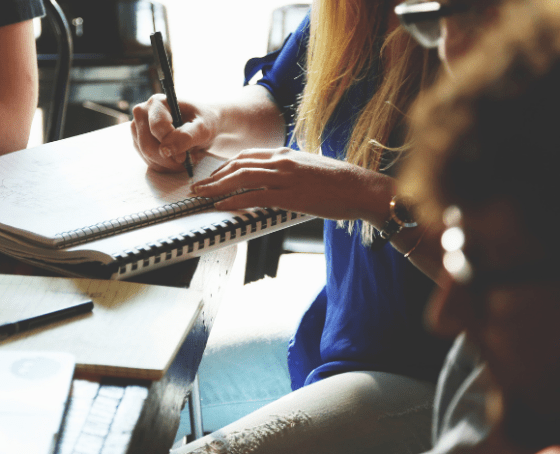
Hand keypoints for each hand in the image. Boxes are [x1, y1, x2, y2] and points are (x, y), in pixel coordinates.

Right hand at [130, 94, 219, 172]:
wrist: (202, 125)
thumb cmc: (204, 122)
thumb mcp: (203, 128)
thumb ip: (186, 136)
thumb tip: (165, 150)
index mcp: (158, 103)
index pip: (157, 128)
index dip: (171, 145)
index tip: (185, 155)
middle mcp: (143, 113)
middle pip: (148, 145)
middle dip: (169, 159)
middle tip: (187, 160)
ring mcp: (138, 128)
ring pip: (147, 155)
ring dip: (168, 164)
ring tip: (185, 157)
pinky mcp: (139, 142)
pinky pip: (148, 161)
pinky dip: (165, 166)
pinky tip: (176, 160)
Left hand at [191, 147, 393, 222]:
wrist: (361, 188)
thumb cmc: (339, 182)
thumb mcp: (310, 168)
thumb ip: (290, 170)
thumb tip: (276, 180)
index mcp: (285, 153)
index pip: (246, 156)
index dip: (225, 166)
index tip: (213, 176)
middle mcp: (282, 161)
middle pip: (238, 165)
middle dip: (214, 176)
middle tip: (197, 187)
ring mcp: (285, 177)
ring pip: (241, 178)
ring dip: (217, 187)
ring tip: (202, 196)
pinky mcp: (290, 195)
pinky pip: (255, 196)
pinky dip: (234, 201)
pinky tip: (222, 206)